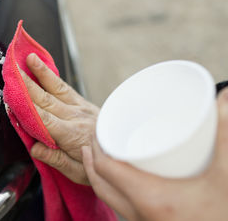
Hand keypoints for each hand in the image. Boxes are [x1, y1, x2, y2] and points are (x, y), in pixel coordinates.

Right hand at [19, 53, 98, 184]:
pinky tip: (44, 68)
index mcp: (72, 136)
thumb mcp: (77, 172)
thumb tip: (34, 148)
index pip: (44, 119)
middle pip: (47, 99)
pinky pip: (66, 87)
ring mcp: (80, 107)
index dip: (27, 107)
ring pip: (57, 88)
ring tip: (29, 58)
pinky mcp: (83, 103)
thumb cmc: (100, 165)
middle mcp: (75, 117)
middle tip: (13, 71)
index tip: (13, 96)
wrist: (123, 154)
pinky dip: (53, 77)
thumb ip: (55, 159)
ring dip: (42, 73)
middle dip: (28, 84)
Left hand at [82, 88, 227, 220]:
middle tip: (95, 139)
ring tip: (105, 155)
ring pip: (108, 197)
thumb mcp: (226, 173)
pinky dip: (114, 189)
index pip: (104, 168)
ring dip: (101, 175)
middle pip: (100, 183)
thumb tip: (224, 97)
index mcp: (149, 196)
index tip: (96, 130)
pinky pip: (121, 206)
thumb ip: (224, 133)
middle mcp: (139, 213)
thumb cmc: (226, 215)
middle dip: (92, 159)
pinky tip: (128, 180)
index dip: (94, 147)